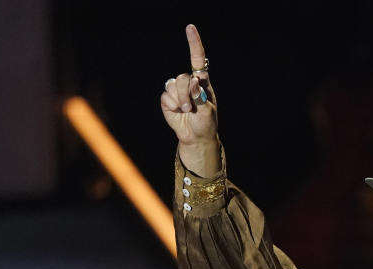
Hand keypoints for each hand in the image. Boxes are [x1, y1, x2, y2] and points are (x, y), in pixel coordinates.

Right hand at [160, 24, 219, 175]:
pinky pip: (165, 96)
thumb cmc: (206, 123)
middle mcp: (189, 82)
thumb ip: (200, 97)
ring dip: (178, 100)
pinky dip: (171, 105)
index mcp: (202, 82)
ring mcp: (177, 90)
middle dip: (185, 93)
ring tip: (185, 110)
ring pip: (172, 86)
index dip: (194, 44)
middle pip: (182, 77)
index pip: (198, 59)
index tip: (190, 28)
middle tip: (190, 107)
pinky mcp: (167, 98)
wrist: (195, 136)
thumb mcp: (207, 112)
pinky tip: (177, 112)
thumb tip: (194, 82)